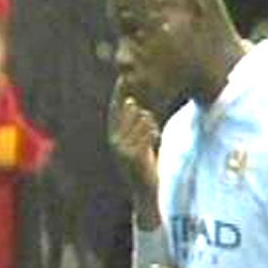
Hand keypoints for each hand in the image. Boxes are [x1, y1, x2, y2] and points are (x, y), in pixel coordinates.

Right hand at [108, 80, 159, 200]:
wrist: (144, 190)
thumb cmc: (142, 163)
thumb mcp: (136, 141)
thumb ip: (133, 124)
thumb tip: (132, 102)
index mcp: (112, 136)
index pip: (115, 109)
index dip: (119, 93)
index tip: (123, 77)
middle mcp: (113, 140)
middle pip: (130, 111)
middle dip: (143, 114)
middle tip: (150, 129)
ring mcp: (122, 147)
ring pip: (142, 119)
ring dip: (152, 125)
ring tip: (153, 138)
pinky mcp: (132, 153)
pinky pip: (147, 131)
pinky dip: (154, 133)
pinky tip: (155, 140)